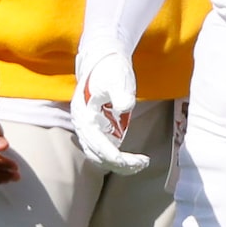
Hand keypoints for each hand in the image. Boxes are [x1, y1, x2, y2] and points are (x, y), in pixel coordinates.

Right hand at [70, 49, 148, 174]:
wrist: (104, 62)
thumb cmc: (110, 70)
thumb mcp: (117, 78)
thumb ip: (120, 93)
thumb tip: (125, 107)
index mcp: (84, 115)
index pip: (97, 143)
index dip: (113, 156)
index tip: (131, 161)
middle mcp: (83, 126)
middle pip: (97, 154)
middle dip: (119, 163)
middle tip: (142, 163)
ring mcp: (90, 129)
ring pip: (100, 156)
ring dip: (119, 164)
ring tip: (141, 164)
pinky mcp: (99, 129)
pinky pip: (105, 150)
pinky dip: (118, 159)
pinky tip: (135, 161)